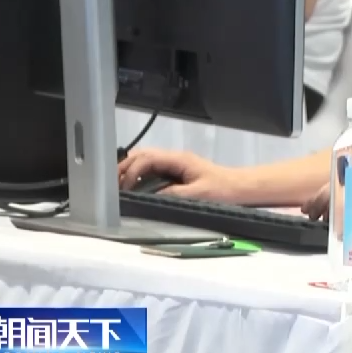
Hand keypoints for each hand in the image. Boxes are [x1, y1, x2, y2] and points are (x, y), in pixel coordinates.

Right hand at [117, 148, 242, 202]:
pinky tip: (133, 188)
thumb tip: (148, 196)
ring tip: (118, 187)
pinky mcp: (176, 173)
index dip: (132, 172)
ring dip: (130, 171)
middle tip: (111, 185)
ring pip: (145, 161)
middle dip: (124, 168)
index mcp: (179, 159)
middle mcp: (174, 158)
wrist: (240, 188)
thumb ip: (172, 194)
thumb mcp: (197, 195)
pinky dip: (139, 177)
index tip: (124, 189)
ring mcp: (175, 164)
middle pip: (142, 156)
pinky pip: (152, 170)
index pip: (147, 159)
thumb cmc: (223, 190)